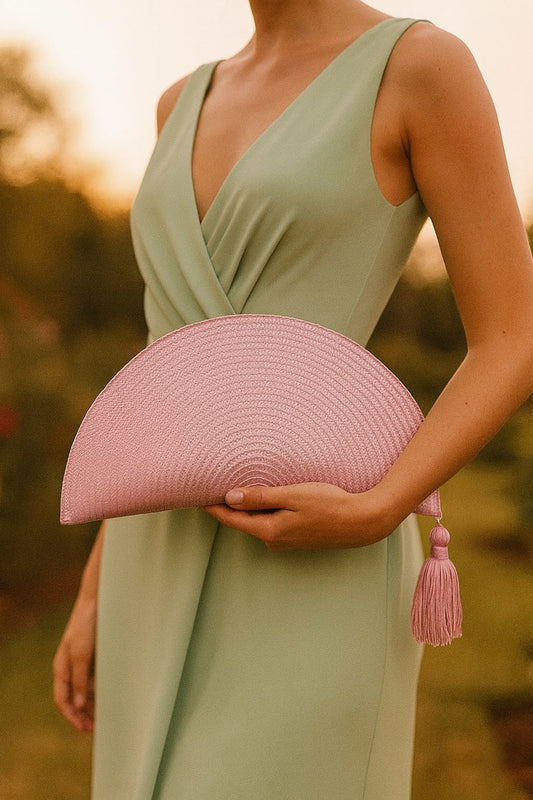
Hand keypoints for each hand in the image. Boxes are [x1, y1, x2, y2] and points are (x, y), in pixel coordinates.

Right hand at [53, 596, 95, 731]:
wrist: (98, 601)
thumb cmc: (86, 625)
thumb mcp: (81, 654)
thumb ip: (80, 679)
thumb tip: (78, 705)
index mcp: (62, 668)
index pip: (63, 699)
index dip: (72, 716)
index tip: (85, 728)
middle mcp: (71, 667)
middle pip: (75, 697)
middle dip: (84, 713)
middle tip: (98, 728)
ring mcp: (83, 661)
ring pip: (86, 689)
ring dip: (94, 703)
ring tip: (107, 716)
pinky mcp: (95, 655)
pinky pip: (97, 678)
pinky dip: (102, 689)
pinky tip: (113, 696)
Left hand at [203, 482, 396, 550]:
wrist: (363, 522)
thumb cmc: (330, 505)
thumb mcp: (292, 496)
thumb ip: (260, 497)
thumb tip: (229, 498)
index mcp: (269, 531)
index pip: (231, 518)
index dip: (212, 506)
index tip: (195, 495)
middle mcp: (274, 540)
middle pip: (242, 521)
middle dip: (227, 506)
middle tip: (210, 487)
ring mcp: (286, 541)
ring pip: (257, 522)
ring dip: (247, 508)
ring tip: (234, 489)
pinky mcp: (297, 537)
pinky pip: (272, 522)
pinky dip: (263, 511)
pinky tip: (265, 499)